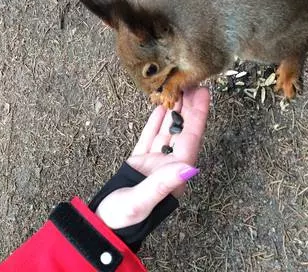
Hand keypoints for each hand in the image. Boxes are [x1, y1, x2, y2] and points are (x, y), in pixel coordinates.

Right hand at [95, 87, 209, 228]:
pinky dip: (155, 121)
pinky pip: (150, 136)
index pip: (190, 139)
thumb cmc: (122, 219)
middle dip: (189, 107)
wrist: (103, 225)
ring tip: (179, 88)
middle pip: (182, 131)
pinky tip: (160, 107)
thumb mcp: (142, 202)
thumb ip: (163, 184)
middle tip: (193, 83)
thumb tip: (190, 169)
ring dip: (173, 110)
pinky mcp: (139, 161)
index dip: (198, 116)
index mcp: (173, 175)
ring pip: (167, 130)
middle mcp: (168, 167)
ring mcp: (153, 163)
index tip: (204, 94)